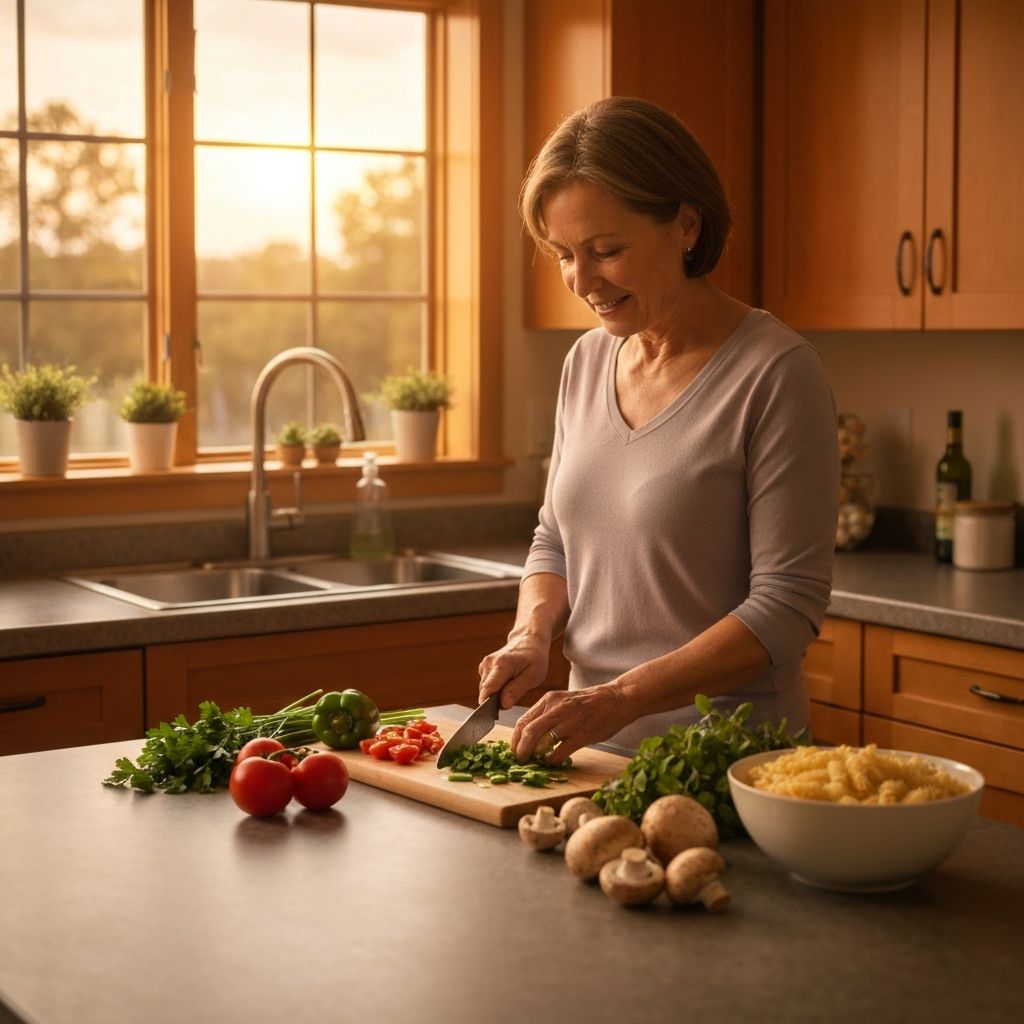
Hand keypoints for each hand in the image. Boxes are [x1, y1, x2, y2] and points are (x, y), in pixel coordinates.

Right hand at [478, 631, 550, 709]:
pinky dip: (495, 689)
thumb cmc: (535, 658)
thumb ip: (516, 690)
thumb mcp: (533, 676)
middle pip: (486, 691)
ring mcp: (485, 664)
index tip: (488, 717)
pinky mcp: (484, 667)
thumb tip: (502, 705)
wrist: (529, 641)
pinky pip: (486, 685)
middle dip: (496, 701)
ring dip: (496, 694)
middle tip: (513, 699)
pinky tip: (508, 683)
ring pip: (485, 689)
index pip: (488, 688)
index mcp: (501, 665)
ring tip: (513, 687)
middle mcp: (489, 663)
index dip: (486, 705)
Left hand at [510, 684, 628, 762]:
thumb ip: (547, 716)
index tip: (515, 750)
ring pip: (540, 740)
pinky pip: (559, 752)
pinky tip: (552, 762)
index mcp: (549, 699)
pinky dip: (552, 760)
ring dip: (534, 756)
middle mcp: (556, 708)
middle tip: (520, 760)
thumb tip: (530, 737)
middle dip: (520, 750)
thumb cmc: (589, 703)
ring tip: (534, 762)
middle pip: (527, 731)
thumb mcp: (563, 702)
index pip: (523, 721)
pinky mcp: (582, 734)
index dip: (515, 739)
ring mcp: (569, 721)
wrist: (616, 699)